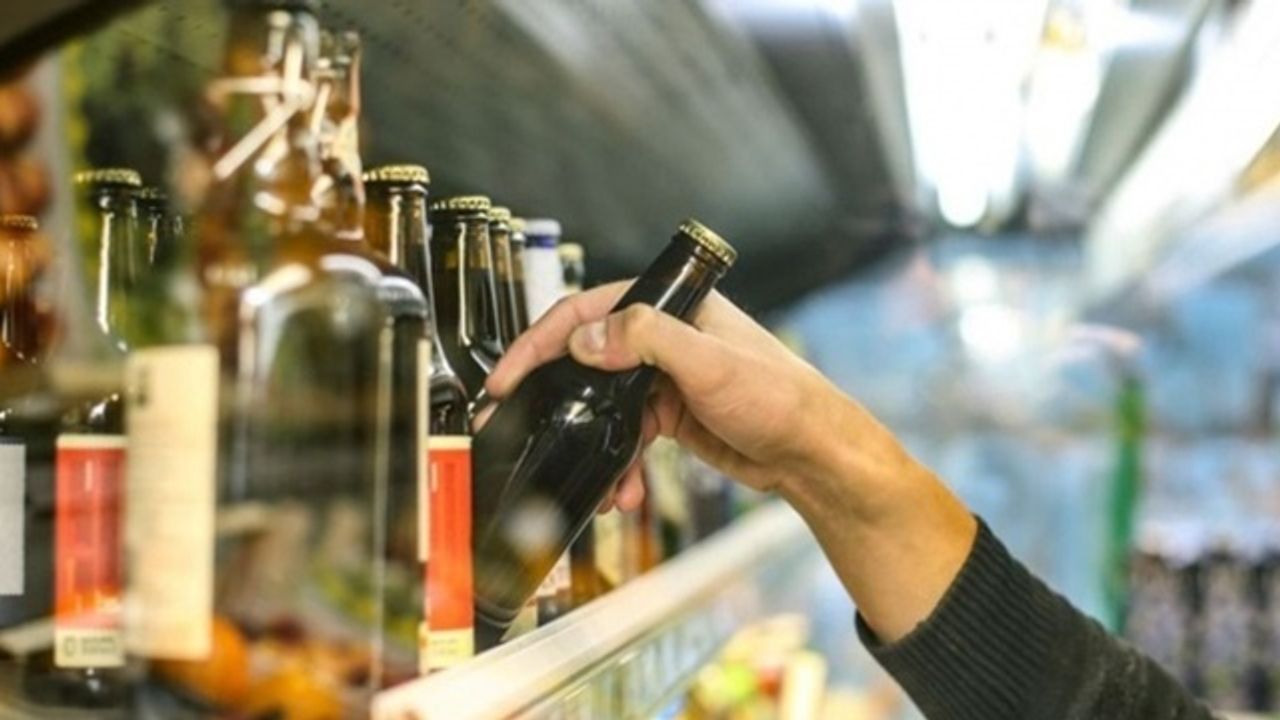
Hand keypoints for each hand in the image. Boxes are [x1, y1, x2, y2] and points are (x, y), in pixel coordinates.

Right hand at [486, 279, 977, 642]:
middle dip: (555, 397)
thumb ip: (647, 340)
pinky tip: (623, 489)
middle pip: (587, 359)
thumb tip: (587, 339)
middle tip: (517, 424)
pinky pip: (625, 436)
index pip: (588, 312)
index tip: (509, 377)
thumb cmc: (782, 398)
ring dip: (592, 442)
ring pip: (604, 406)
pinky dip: (618, 463)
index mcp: (672, 308)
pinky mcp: (670, 415)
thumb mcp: (712, 363)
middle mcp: (665, 337)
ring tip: (595, 478)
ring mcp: (665, 378)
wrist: (814, 456)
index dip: (540, 342)